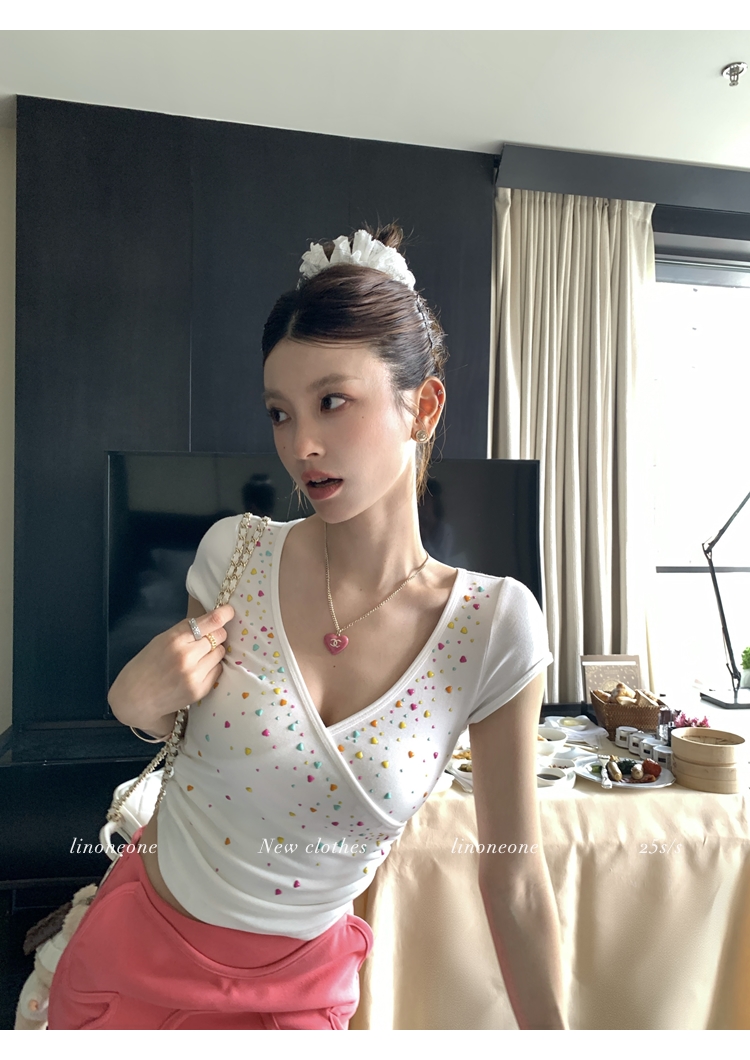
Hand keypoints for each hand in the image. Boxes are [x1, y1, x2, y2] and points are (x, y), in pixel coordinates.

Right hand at [107, 605, 234, 728]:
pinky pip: (218, 670)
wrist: (136, 698)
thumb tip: (213, 620)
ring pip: (221, 653)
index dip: (223, 614)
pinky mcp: (200, 690)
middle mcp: (187, 656)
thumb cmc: (148, 664)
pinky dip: (212, 667)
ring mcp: (194, 675)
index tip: (229, 611)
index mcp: (175, 639)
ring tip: (198, 657)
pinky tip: (197, 670)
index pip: (210, 622)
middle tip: (205, 639)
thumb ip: (186, 630)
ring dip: (214, 651)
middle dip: (216, 634)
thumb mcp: (161, 639)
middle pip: (219, 636)